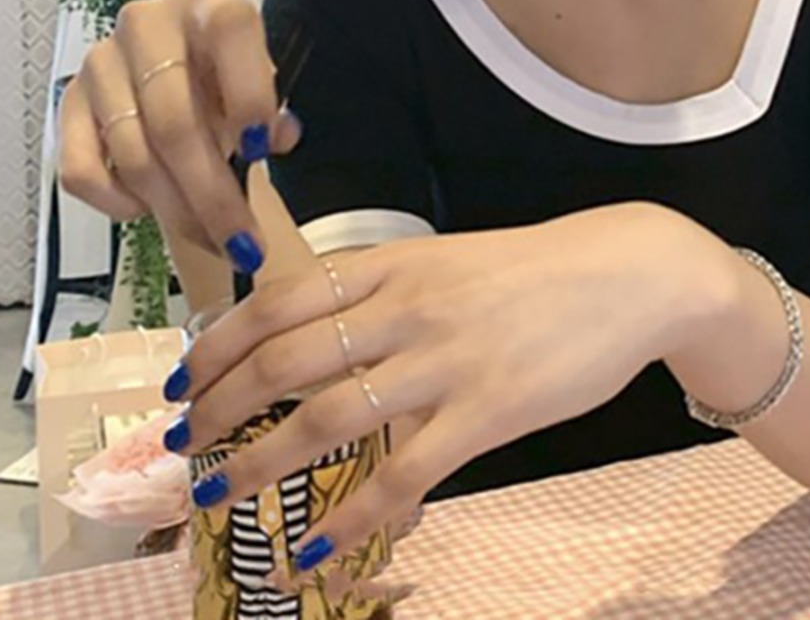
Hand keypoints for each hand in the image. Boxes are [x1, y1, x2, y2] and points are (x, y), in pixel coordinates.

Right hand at [58, 0, 300, 267]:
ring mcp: (102, 62)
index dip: (247, 94)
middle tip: (241, 243)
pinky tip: (150, 209)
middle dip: (212, 194)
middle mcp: (149, 25)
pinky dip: (118, 202)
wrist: (189, 73)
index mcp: (209, 6)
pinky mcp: (69, 102)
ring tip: (213, 240)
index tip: (262, 150)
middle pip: (174, 120)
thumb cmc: (230, 80)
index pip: (229, 33)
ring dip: (175, 211)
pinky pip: (81, 169)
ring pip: (133, 154)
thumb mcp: (265, 84)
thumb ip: (273, 112)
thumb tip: (274, 136)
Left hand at [164, 202, 731, 573]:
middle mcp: (405, 309)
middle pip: (284, 362)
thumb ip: (383, 292)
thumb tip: (311, 330)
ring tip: (215, 494)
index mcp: (392, 265)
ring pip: (325, 420)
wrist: (627, 274)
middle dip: (219, 409)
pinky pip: (401, 477)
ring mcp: (444, 362)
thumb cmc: (535, 269)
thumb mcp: (447, 259)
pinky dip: (349, 520)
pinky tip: (314, 550)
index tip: (183, 380)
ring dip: (258, 464)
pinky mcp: (486, 414)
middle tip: (182, 446)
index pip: (278, 302)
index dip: (218, 345)